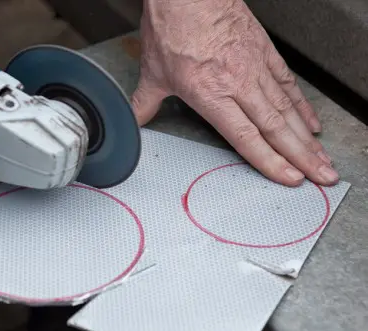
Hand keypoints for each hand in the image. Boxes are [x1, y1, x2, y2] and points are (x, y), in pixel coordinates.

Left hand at [131, 0, 338, 186]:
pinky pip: (287, 84)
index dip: (269, 161)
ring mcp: (255, 67)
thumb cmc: (172, 28)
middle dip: (301, 156)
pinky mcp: (264, 52)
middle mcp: (237, 83)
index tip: (289, 177)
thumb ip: (145, 104)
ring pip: (287, 109)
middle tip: (321, 176)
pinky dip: (301, 105)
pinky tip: (309, 122)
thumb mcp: (153, 73)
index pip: (245, 137)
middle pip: (275, 127)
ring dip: (306, 137)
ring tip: (321, 157)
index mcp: (210, 94)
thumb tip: (134, 122)